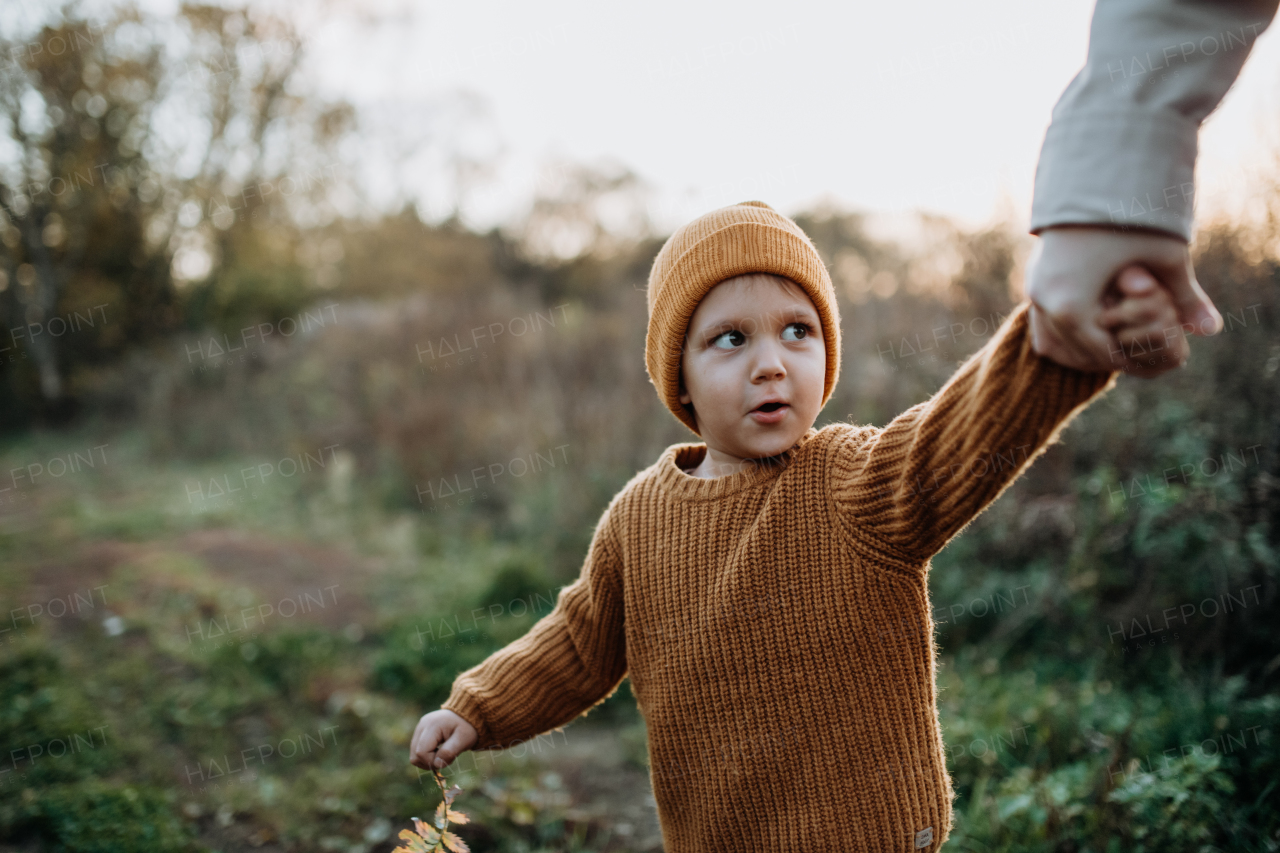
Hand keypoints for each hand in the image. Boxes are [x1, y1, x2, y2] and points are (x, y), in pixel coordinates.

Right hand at [410, 709, 477, 769]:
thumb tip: (436, 764)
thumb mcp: (463, 740)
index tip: (447, 758)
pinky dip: (426, 755)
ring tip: (442, 753)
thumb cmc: (467, 727)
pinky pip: (417, 750)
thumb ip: (449, 752)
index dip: (432, 761)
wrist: (467, 715)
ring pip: (414, 754)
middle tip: (445, 757)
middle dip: (430, 762)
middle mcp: (422, 726)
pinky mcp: (420, 732)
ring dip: (427, 759)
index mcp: (432, 725)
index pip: (421, 752)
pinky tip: (438, 750)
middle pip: (415, 755)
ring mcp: (419, 728)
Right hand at [1025, 225, 1219, 373]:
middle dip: (1110, 349)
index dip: (1134, 356)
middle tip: (1142, 346)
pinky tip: (1105, 306)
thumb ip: (1184, 298)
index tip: (1158, 352)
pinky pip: (1051, 311)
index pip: (1103, 353)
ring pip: (1061, 330)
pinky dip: (1076, 316)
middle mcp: (1044, 302)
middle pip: (1078, 347)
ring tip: (1125, 327)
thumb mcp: (1166, 257)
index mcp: (1072, 307)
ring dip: (1091, 333)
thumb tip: (1211, 329)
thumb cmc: (1131, 214)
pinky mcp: (1034, 272)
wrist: (1089, 171)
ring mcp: (1034, 286)